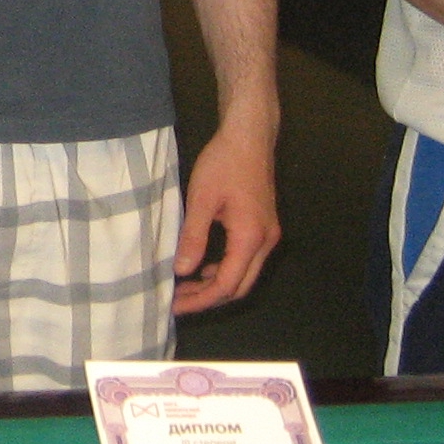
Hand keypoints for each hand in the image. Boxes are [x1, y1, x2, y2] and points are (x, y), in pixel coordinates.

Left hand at [173, 125, 279, 315]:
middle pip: (240, 286)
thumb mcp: (201, 199)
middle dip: (208, 298)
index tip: (175, 306)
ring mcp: (268, 235)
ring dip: (216, 285)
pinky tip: (204, 267)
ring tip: (185, 286)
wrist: (250, 136)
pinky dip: (225, 269)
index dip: (201, 300)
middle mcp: (266, 242)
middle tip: (177, 301)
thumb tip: (181, 270)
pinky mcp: (264, 227)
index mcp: (251, 237)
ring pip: (244, 275)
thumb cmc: (223, 163)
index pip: (227, 284)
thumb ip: (193, 237)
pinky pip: (246, 260)